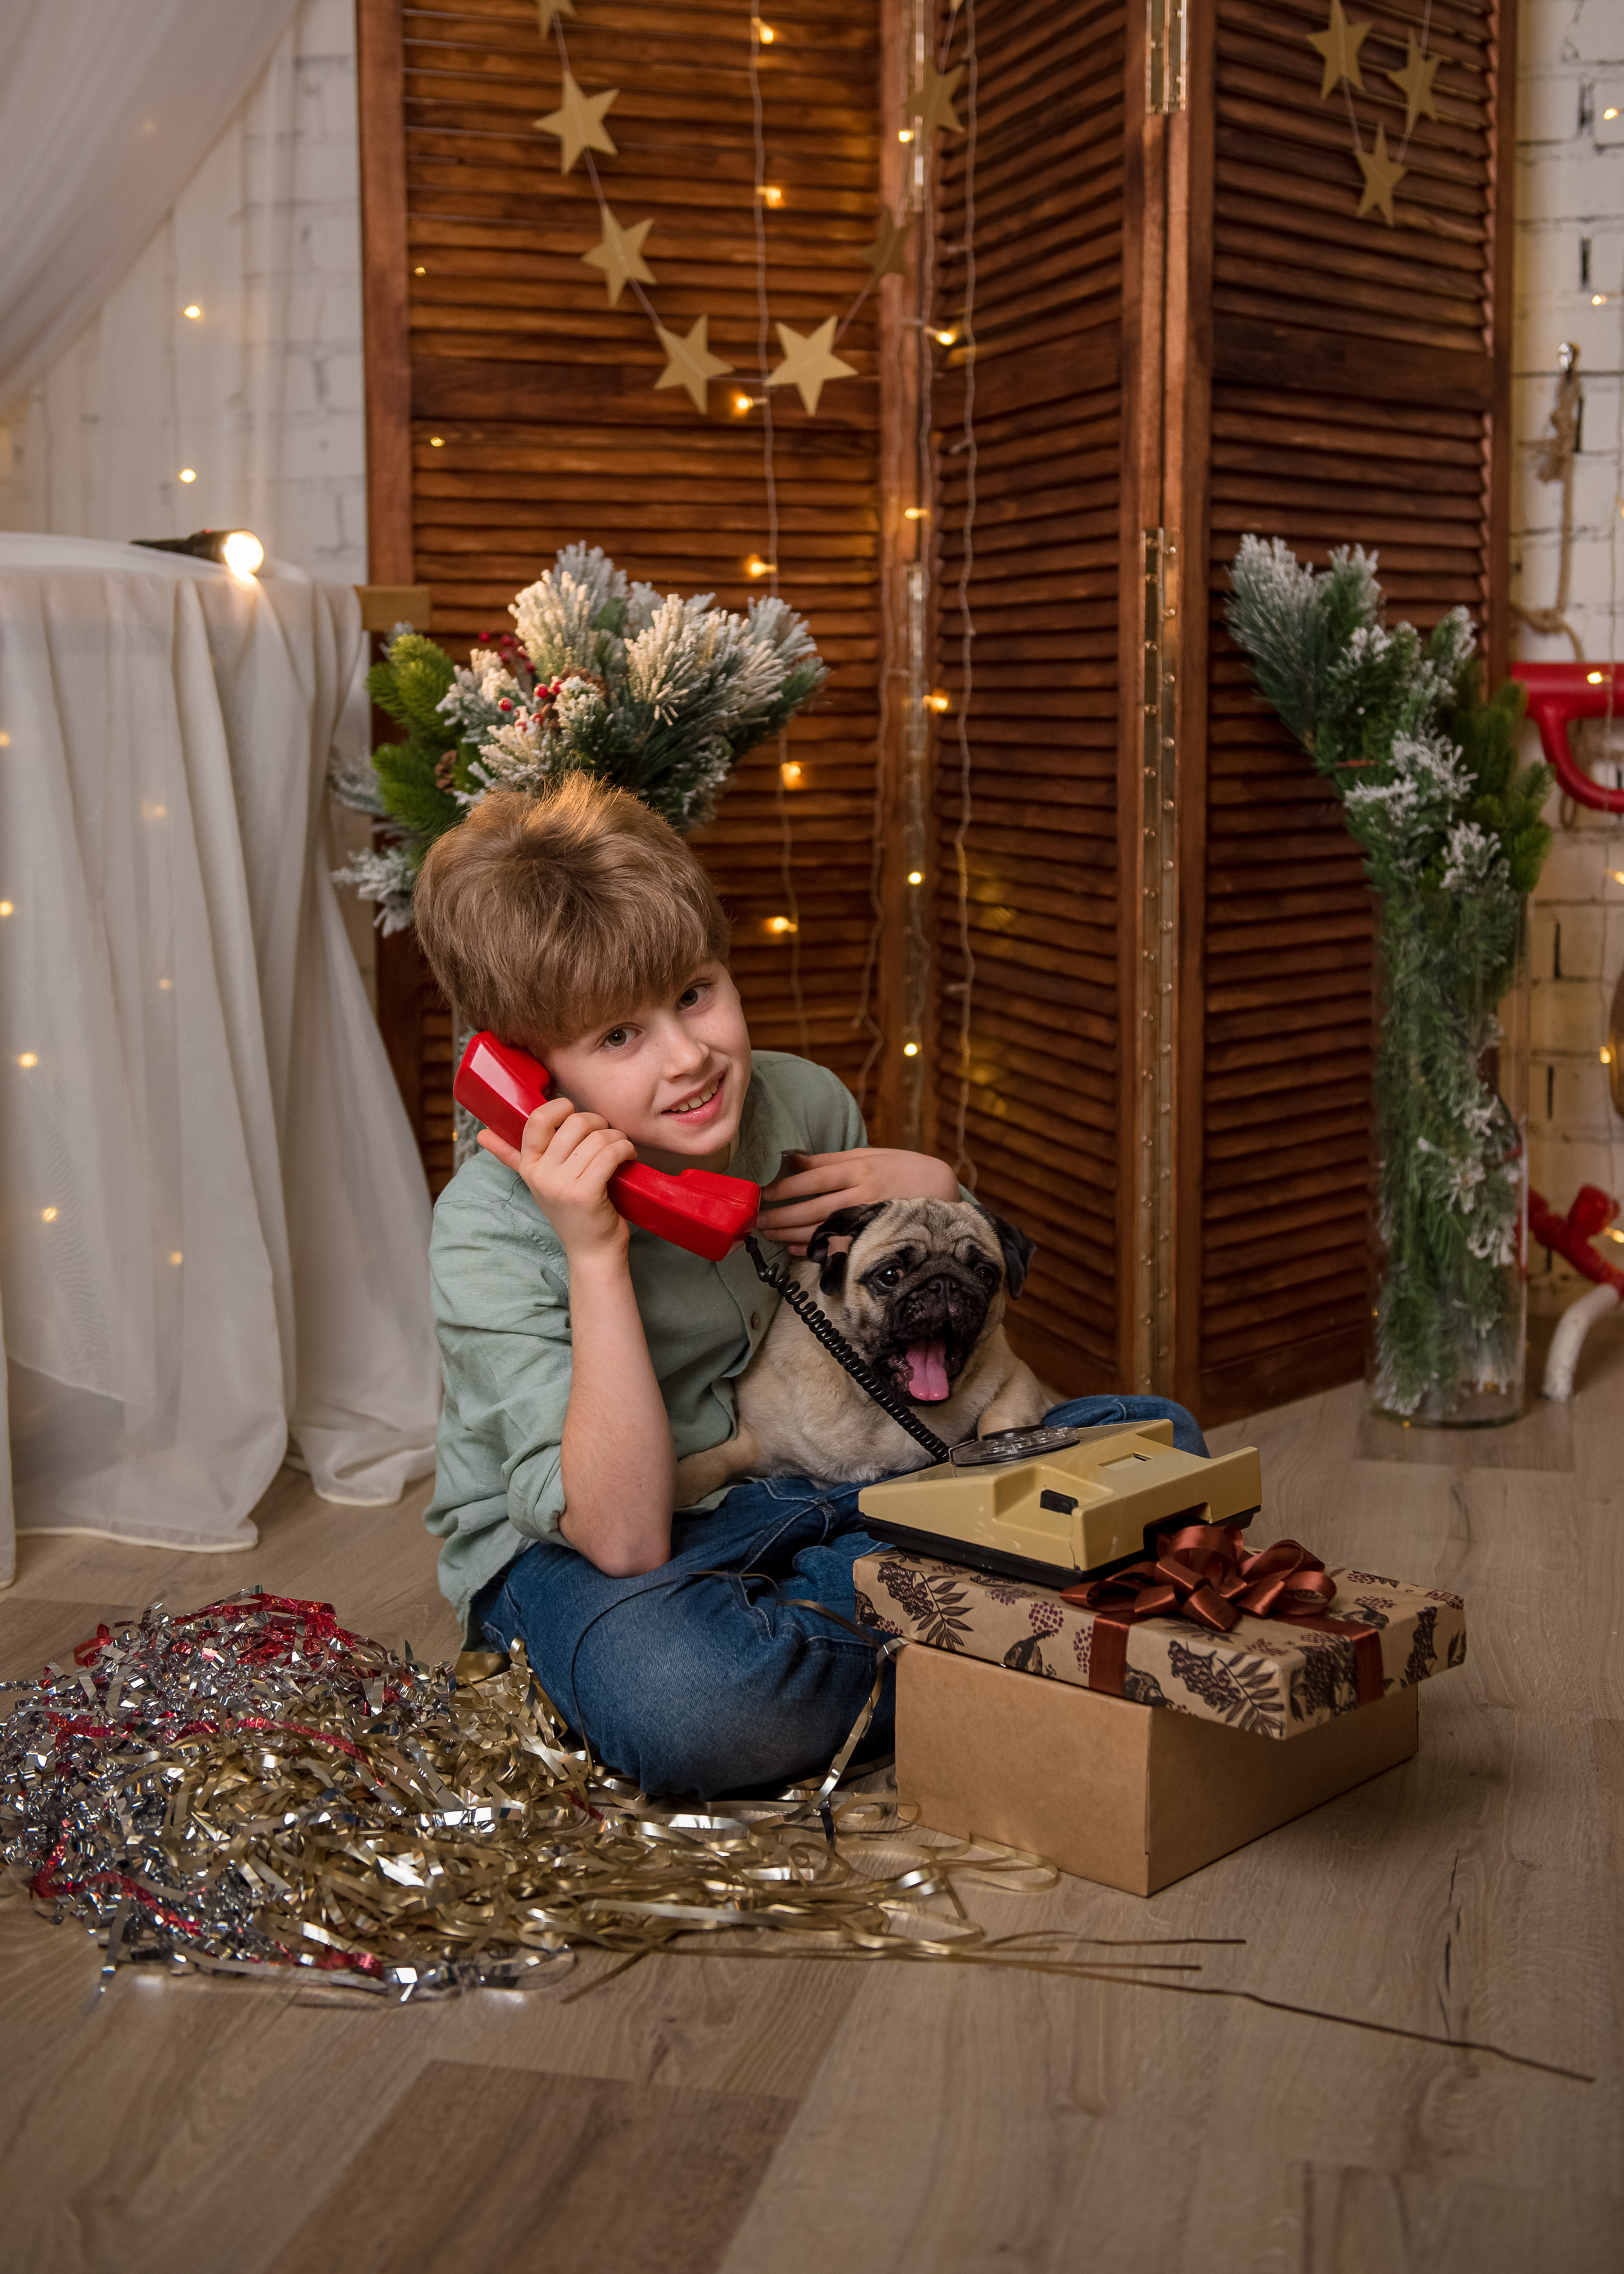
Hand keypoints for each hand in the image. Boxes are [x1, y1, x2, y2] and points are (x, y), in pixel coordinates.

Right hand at [478, 1096, 636, 1264]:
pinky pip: (610, 1153)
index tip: (576, 1114)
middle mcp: (540, 1174)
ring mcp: (561, 1185)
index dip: (560, 1107)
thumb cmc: (572, 1211)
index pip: (537, 1120)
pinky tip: (628, 1156)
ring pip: (597, 1137)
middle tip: (608, 1135)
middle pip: (575, 1123)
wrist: (591, 1251)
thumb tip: (482, 1134)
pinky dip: (625, 1149)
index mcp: (528, 1166)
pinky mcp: (585, 1193)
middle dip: (599, 1123)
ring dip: (617, 1137)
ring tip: (621, 1148)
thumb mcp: (539, 1182)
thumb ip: (511, 1156)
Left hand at [758, 1147, 959, 1254]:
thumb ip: (829, 1160)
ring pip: (822, 1231)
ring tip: (769, 1234)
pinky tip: (794, 1247)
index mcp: (860, 1169)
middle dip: (780, 1216)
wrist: (942, 1192)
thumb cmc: (901, 1168)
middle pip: (812, 1209)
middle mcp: (863, 1195)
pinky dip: (814, 1250)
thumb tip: (791, 1158)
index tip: (761, 1193)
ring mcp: (869, 1221)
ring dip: (791, 1235)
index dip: (784, 1188)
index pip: (813, 1179)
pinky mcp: (874, 1240)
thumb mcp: (869, 1154)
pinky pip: (838, 1249)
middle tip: (756, 1221)